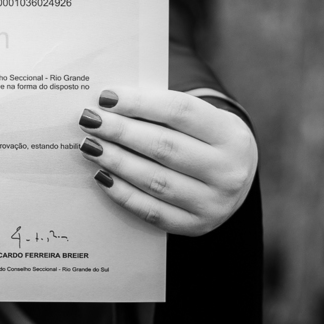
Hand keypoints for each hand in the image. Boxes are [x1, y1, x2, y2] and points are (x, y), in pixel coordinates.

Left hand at [76, 87, 256, 236]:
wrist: (234, 179)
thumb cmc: (204, 140)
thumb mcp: (200, 119)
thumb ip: (162, 110)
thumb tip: (109, 104)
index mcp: (231, 134)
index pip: (179, 111)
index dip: (139, 102)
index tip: (105, 97)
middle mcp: (228, 171)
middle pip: (164, 146)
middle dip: (121, 132)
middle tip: (90, 121)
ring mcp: (214, 203)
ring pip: (155, 180)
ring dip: (116, 161)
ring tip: (89, 145)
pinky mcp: (196, 226)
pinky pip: (151, 211)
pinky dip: (122, 192)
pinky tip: (101, 175)